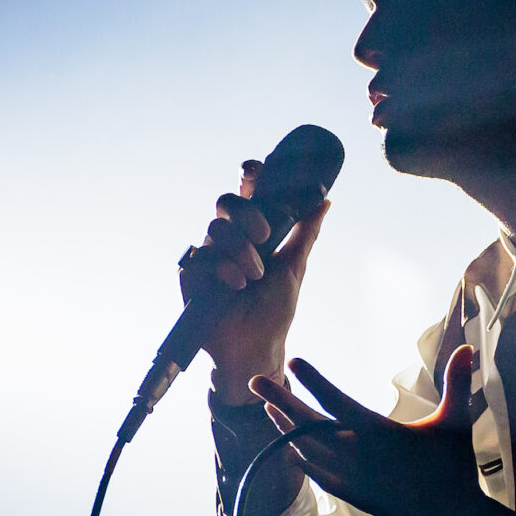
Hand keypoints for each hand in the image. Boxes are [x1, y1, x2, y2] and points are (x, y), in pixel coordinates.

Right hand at [179, 159, 328, 403]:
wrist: (256, 346)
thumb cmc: (274, 310)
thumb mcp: (294, 267)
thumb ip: (306, 233)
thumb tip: (325, 201)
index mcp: (252, 232)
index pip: (247, 192)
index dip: (249, 175)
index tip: (254, 169)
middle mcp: (228, 239)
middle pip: (226, 202)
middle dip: (248, 214)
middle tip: (266, 235)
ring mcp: (208, 256)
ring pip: (215, 229)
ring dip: (241, 251)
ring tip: (253, 276)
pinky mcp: (191, 276)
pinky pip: (200, 257)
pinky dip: (224, 270)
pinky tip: (235, 286)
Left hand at [250, 346, 486, 515]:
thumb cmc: (453, 470)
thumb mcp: (456, 423)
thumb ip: (458, 384)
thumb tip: (468, 347)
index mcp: (379, 433)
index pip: (338, 401)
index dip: (314, 381)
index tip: (293, 362)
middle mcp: (357, 455)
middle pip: (309, 424)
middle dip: (281, 401)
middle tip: (255, 382)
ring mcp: (350, 478)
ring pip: (307, 449)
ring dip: (285, 428)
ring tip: (268, 408)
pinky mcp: (352, 494)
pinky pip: (317, 474)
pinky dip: (300, 459)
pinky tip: (288, 450)